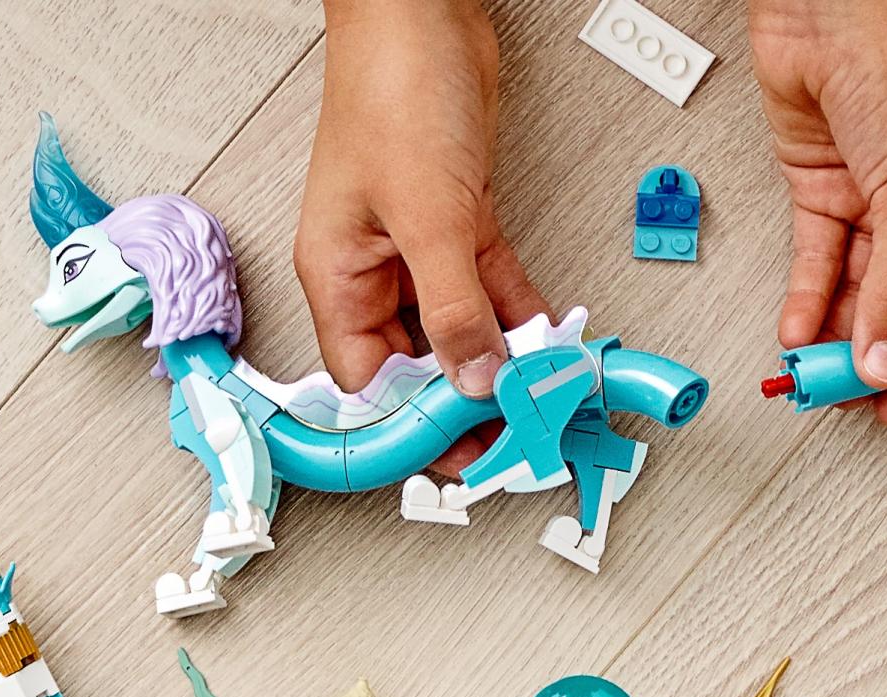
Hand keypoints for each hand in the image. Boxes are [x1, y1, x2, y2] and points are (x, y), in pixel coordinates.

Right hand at [297, 0, 544, 464]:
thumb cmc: (393, 91)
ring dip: (500, 364)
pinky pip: (490, 290)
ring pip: (460, 332)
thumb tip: (472, 382)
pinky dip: (519, 317)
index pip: (369, 387)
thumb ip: (454, 310)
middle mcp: (373, 273)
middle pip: (418, 368)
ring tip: (541, 400)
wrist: (424, 11)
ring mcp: (417, 251)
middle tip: (515, 439)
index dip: (410, 432)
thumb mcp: (428, 218)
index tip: (461, 462)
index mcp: (337, 279)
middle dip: (464, 405)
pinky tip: (548, 345)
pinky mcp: (459, 223)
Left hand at [749, 0, 886, 424]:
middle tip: (839, 401)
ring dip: (830, 337)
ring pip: (853, 293)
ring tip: (807, 378)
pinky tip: (794, 336)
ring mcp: (872, 207)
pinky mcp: (823, 195)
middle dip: (869, 355)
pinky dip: (804, 302)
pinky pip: (816, 265)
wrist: (831, 10)